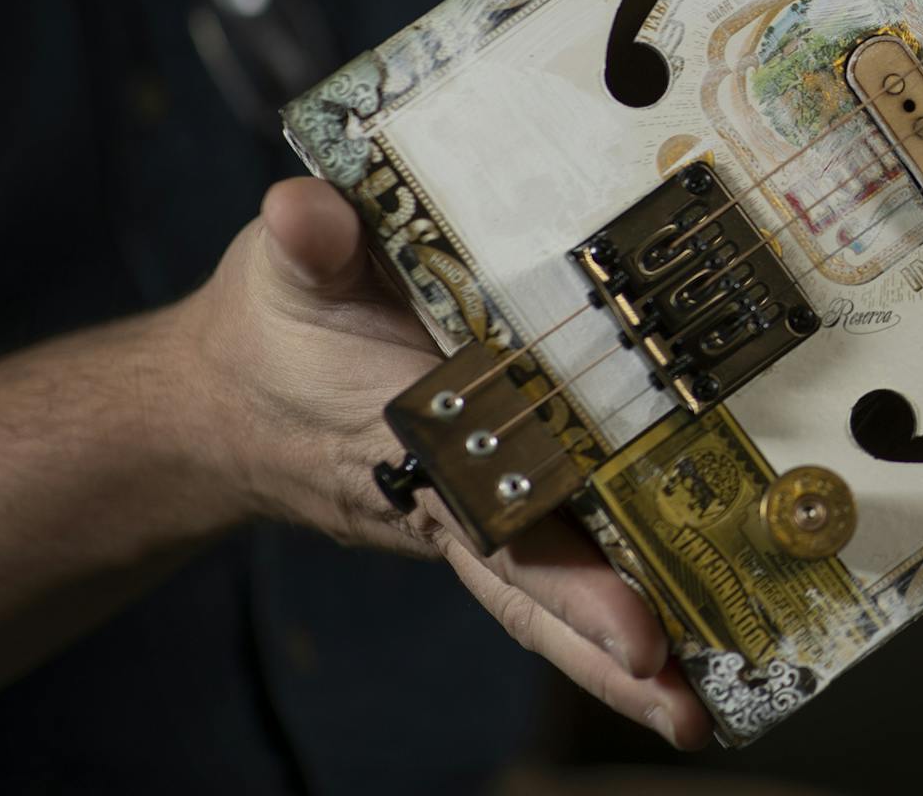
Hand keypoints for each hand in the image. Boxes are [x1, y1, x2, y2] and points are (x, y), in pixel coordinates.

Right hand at [167, 177, 710, 746]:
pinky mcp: (492, 507)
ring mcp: (473, 511)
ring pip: (552, 588)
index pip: (497, 515)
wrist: (226, 400)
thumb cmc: (272, 324)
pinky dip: (612, 604)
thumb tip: (305, 213)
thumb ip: (308, 241)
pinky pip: (557, 559)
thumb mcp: (286, 270)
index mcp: (411, 438)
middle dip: (606, 645)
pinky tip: (687, 642)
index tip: (634, 630)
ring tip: (696, 711)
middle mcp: (451, 495)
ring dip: (619, 650)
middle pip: (537, 583)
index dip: (563, 574)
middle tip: (683, 708)